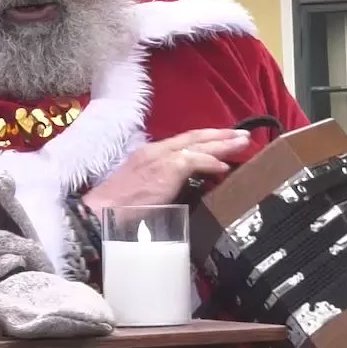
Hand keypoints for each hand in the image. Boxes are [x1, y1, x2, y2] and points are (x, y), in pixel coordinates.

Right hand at [81, 128, 252, 211]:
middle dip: (220, 136)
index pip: (182, 141)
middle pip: (194, 137)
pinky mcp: (166, 169)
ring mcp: (161, 159)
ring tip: (243, 144)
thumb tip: (182, 185)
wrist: (103, 211)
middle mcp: (156, 151)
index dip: (205, 139)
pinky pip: (194, 161)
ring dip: (223, 145)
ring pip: (197, 146)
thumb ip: (161, 182)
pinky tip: (225, 166)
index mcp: (149, 154)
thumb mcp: (141, 188)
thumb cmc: (119, 207)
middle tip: (243, 135)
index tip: (223, 139)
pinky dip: (211, 162)